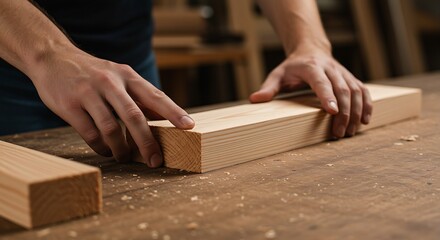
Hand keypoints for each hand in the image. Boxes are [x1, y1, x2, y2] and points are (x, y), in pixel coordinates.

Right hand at [29, 47, 193, 166]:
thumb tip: (164, 119)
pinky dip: (101, 147)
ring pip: (111, 128)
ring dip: (121, 149)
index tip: (189, 126)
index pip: (155, 95)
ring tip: (125, 158)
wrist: (53, 58)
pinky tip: (106, 151)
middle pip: (134, 116)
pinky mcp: (69, 105)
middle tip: (155, 160)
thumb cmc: (93, 73)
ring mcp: (88, 93)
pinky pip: (90, 133)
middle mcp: (110, 83)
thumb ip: (139, 97)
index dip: (173, 112)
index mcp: (127, 76)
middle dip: (147, 142)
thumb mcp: (119, 76)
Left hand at [250, 47, 371, 137]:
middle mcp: (330, 68)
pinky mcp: (351, 78)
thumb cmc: (292, 67)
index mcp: (311, 67)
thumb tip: (254, 100)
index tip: (332, 111)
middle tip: (340, 133)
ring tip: (351, 131)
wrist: (310, 49)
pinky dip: (367, 105)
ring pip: (356, 90)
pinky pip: (364, 90)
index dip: (328, 96)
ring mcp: (343, 72)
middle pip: (342, 89)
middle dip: (344, 112)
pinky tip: (366, 120)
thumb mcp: (277, 75)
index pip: (322, 82)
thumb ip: (268, 88)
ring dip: (356, 112)